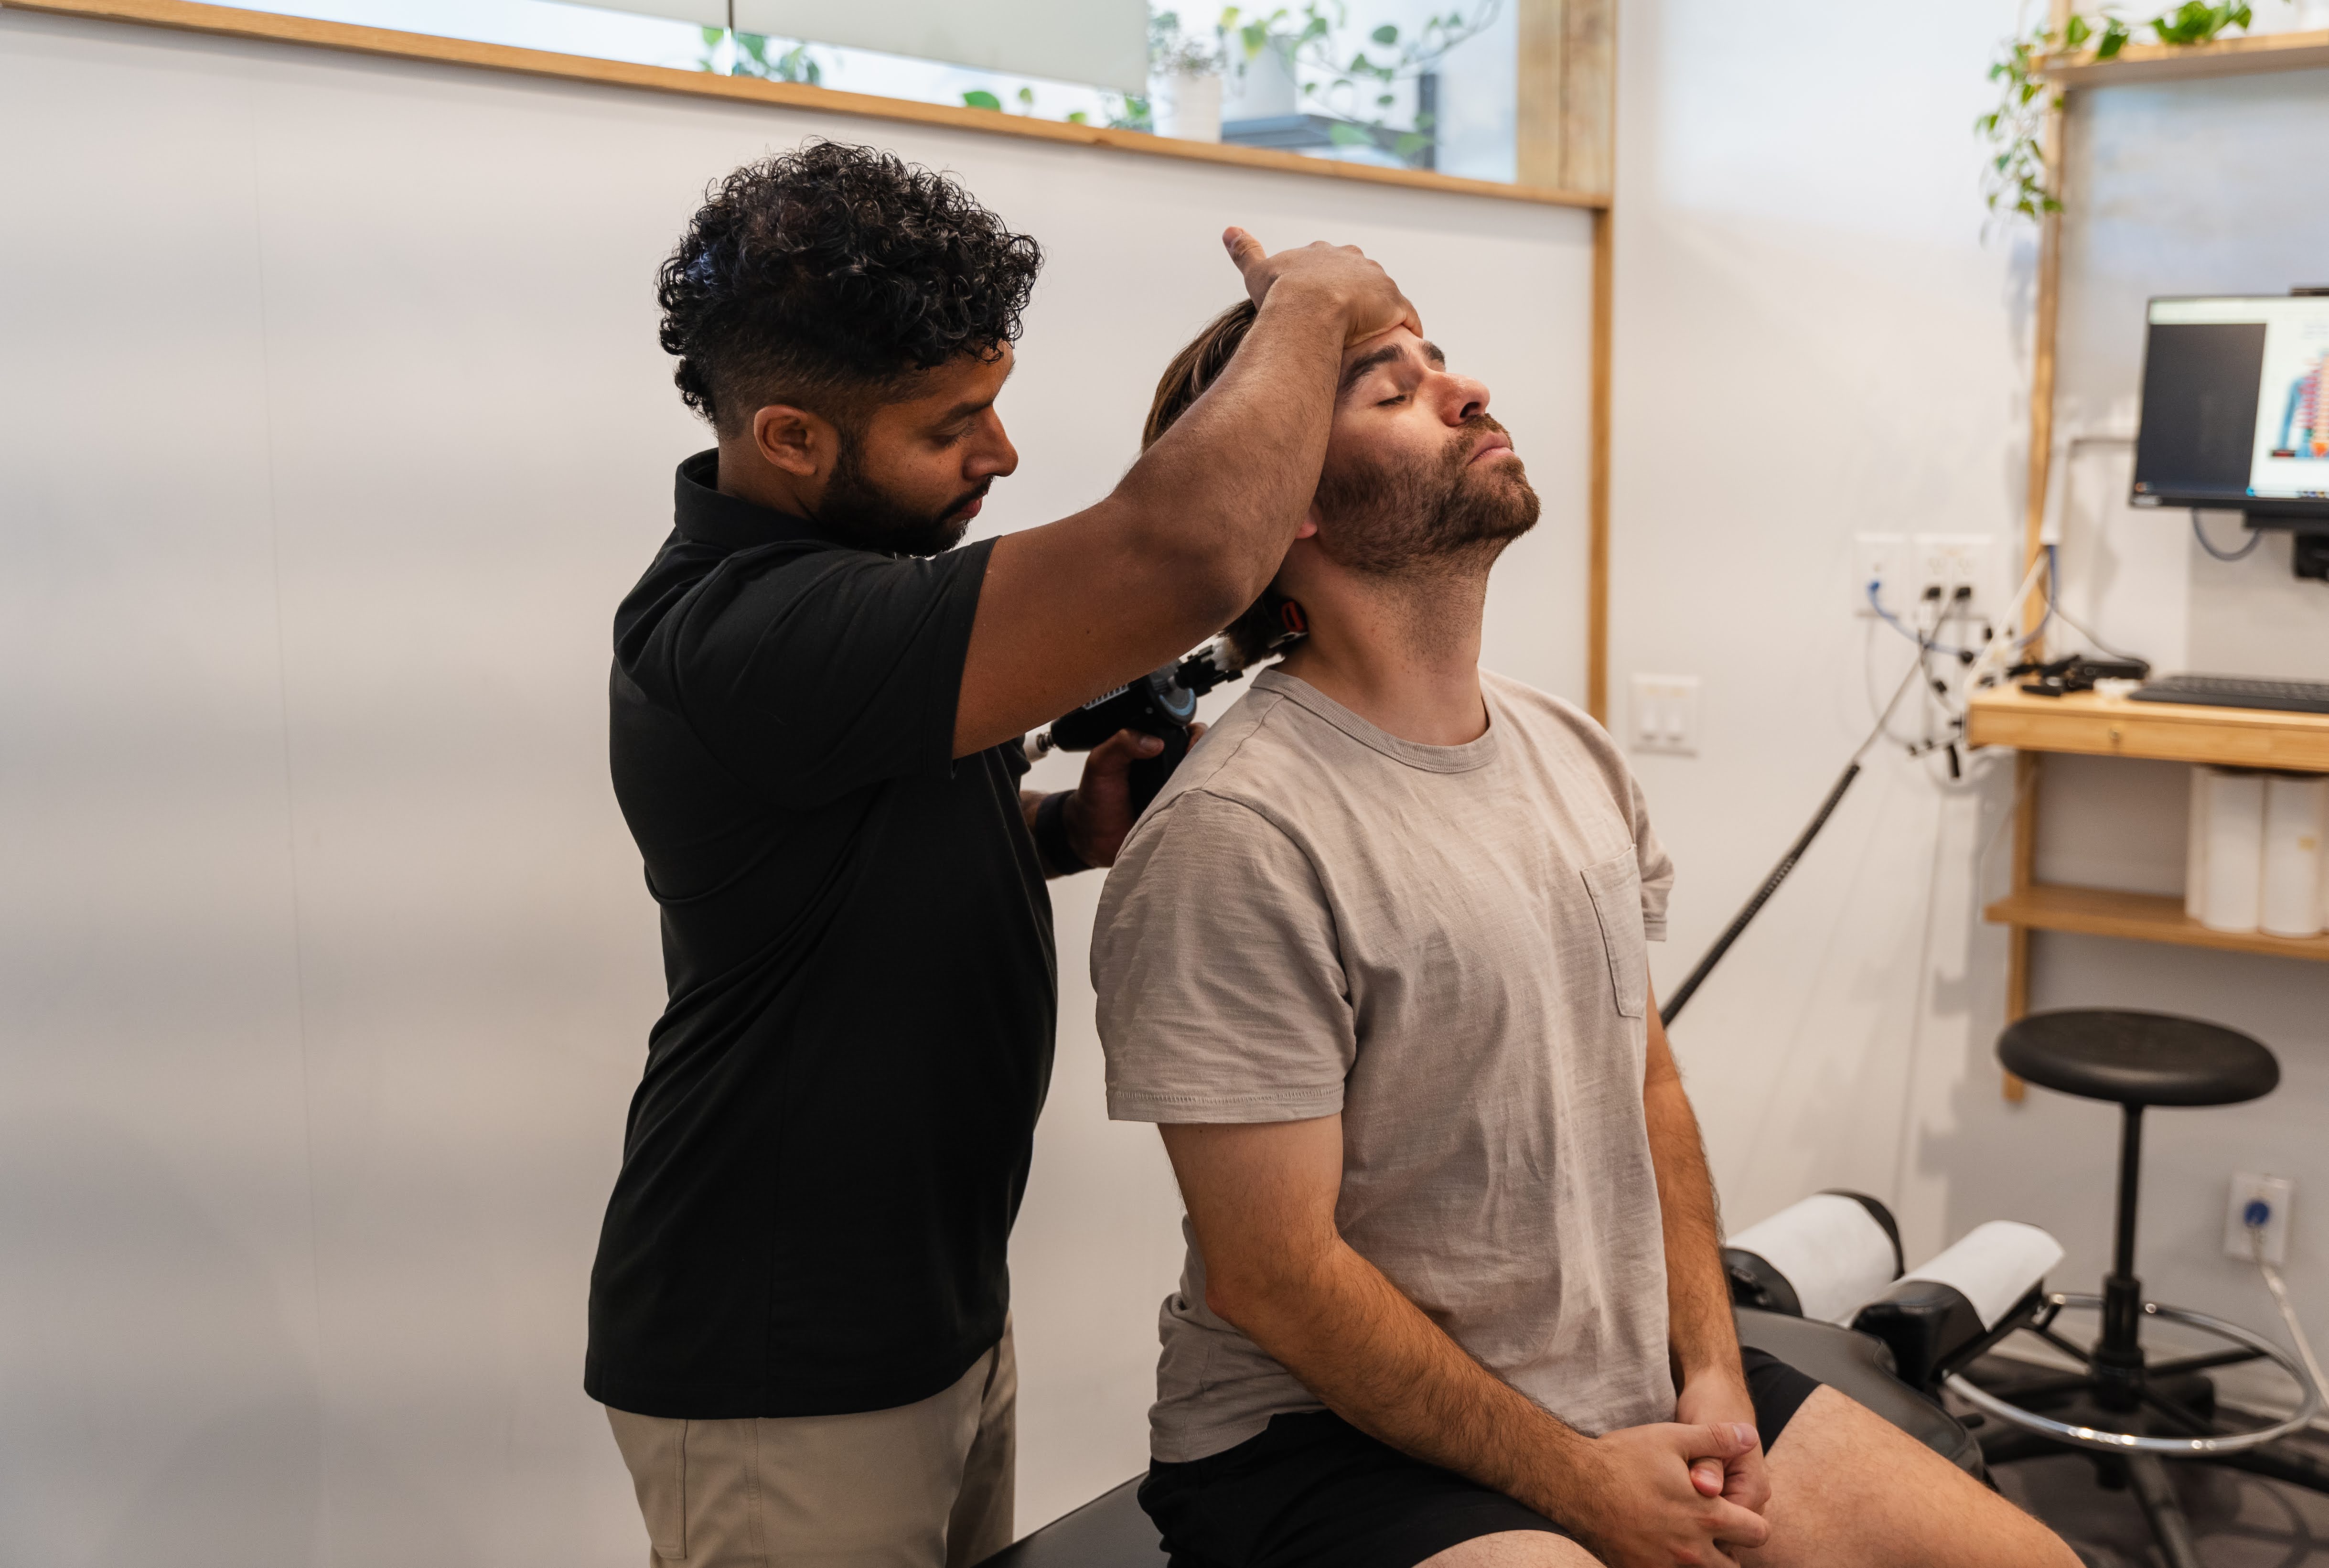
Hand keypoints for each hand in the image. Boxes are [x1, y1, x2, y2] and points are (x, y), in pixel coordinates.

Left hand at [1063, 724, 1205, 867]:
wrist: (1092, 839)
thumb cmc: (1095, 798)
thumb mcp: (1101, 763)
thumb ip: (1120, 743)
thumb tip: (1153, 742)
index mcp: (1151, 748)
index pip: (1183, 731)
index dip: (1192, 734)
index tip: (1190, 743)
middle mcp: (1170, 767)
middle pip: (1203, 753)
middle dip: (1205, 756)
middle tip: (1193, 765)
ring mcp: (1179, 791)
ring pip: (1206, 780)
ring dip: (1203, 781)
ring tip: (1191, 786)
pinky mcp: (1182, 813)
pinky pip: (1201, 806)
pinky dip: (1201, 805)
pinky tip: (1192, 805)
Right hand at [1222, 228, 1421, 345]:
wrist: (1308, 309)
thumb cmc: (1280, 293)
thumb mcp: (1257, 270)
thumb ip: (1245, 250)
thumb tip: (1228, 229)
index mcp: (1324, 253)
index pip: (1331, 265)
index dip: (1325, 285)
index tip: (1320, 305)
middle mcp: (1355, 259)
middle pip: (1360, 277)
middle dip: (1356, 296)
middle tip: (1344, 325)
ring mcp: (1378, 280)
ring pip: (1383, 296)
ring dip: (1380, 313)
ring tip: (1371, 337)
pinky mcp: (1396, 303)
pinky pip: (1407, 317)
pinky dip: (1405, 328)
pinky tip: (1400, 344)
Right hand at [1555, 1422, 1769, 1567]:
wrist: (1574, 1483)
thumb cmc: (1624, 1457)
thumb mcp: (1673, 1438)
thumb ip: (1717, 1438)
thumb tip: (1749, 1434)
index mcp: (1708, 1515)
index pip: (1758, 1533)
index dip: (1750, 1521)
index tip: (1732, 1511)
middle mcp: (1692, 1550)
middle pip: (1735, 1565)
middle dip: (1729, 1548)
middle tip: (1710, 1529)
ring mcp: (1666, 1566)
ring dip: (1704, 1561)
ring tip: (1687, 1538)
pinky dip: (1673, 1565)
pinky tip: (1660, 1545)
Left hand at [1675, 1372, 1769, 1517]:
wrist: (1713, 1388)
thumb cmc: (1709, 1405)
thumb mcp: (1705, 1430)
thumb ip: (1707, 1464)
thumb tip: (1707, 1489)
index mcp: (1754, 1485)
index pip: (1733, 1528)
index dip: (1702, 1530)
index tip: (1669, 1524)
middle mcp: (1753, 1496)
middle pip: (1727, 1531)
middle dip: (1697, 1528)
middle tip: (1661, 1520)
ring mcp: (1741, 1494)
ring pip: (1718, 1524)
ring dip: (1693, 1520)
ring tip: (1661, 1512)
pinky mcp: (1726, 1490)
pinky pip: (1711, 1511)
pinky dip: (1692, 1510)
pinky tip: (1666, 1505)